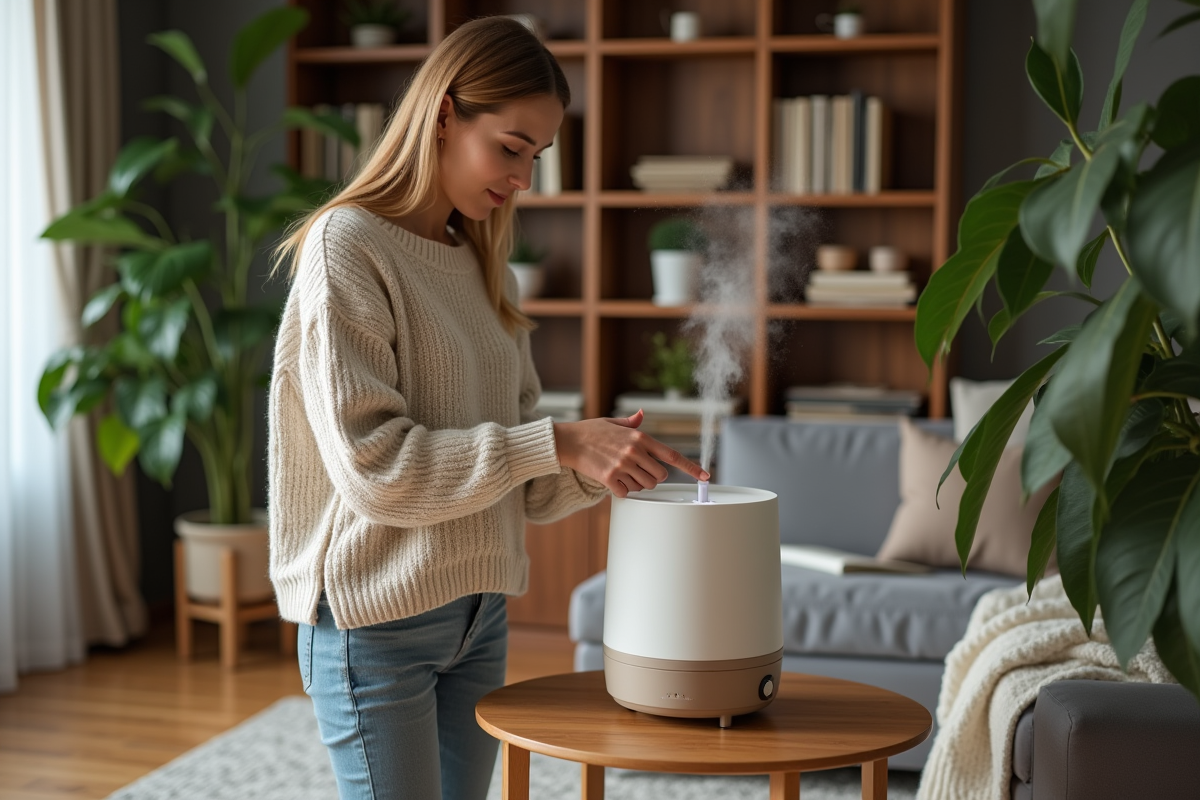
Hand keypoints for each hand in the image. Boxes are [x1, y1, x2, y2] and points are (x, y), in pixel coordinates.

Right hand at [553, 409, 709, 497]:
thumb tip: (642, 415)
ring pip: (644, 486)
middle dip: (652, 477)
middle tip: (638, 472)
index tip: (705, 475)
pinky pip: (626, 492)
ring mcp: (623, 465)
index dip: (691, 467)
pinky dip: (621, 490)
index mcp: (640, 437)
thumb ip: (632, 423)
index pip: (672, 455)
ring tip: (622, 473)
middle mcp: (635, 451)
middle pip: (660, 476)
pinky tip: (612, 480)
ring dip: (636, 484)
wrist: (568, 440)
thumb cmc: (591, 431)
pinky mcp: (610, 478)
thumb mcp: (614, 422)